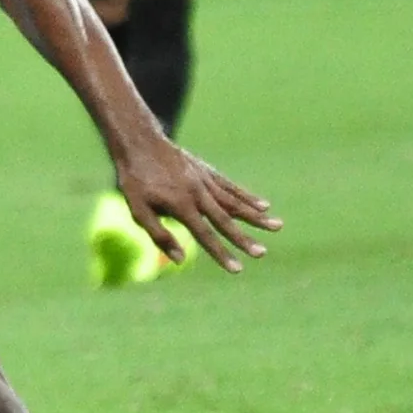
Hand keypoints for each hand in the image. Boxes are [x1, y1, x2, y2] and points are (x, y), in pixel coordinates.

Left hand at [112, 136, 281, 273]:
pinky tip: (264, 205)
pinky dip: (247, 196)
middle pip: (225, 221)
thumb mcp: (138, 210)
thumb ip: (159, 235)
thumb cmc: (135, 181)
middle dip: (244, 239)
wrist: (140, 143)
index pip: (205, 235)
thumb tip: (180, 259)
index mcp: (180, 206)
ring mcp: (205, 181)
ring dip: (256, 216)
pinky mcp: (208, 172)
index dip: (221, 254)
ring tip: (278, 226)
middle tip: (262, 253)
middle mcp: (198, 194)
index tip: (237, 269)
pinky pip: (231, 187)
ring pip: (235, 202)